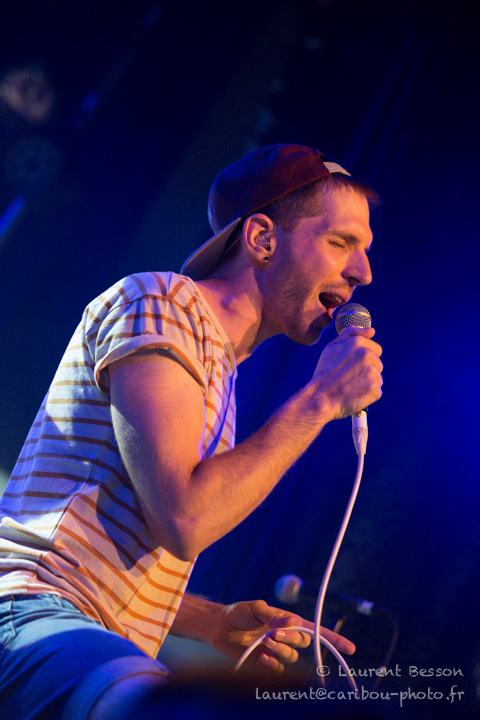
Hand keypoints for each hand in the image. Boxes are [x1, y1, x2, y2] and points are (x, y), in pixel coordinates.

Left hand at [208, 599, 354, 673]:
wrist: (220, 626)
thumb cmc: (238, 612)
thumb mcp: (255, 608)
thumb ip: (272, 616)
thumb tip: (290, 622)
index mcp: (288, 621)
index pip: (315, 630)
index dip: (334, 639)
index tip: (351, 649)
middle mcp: (286, 637)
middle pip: (303, 643)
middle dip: (291, 638)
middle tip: (273, 632)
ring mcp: (276, 651)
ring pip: (291, 657)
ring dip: (280, 650)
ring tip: (263, 641)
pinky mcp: (265, 663)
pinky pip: (278, 668)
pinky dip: (272, 663)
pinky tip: (261, 655)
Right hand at [312, 326, 382, 420]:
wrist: (321, 397)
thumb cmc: (325, 372)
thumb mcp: (333, 347)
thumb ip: (352, 333)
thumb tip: (372, 330)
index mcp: (358, 343)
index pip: (376, 349)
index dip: (364, 358)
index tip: (353, 365)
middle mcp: (368, 355)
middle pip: (378, 363)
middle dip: (367, 369)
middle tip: (350, 376)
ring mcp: (372, 372)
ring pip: (378, 376)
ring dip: (368, 380)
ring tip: (352, 385)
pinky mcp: (375, 389)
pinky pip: (377, 390)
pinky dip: (368, 393)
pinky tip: (355, 393)